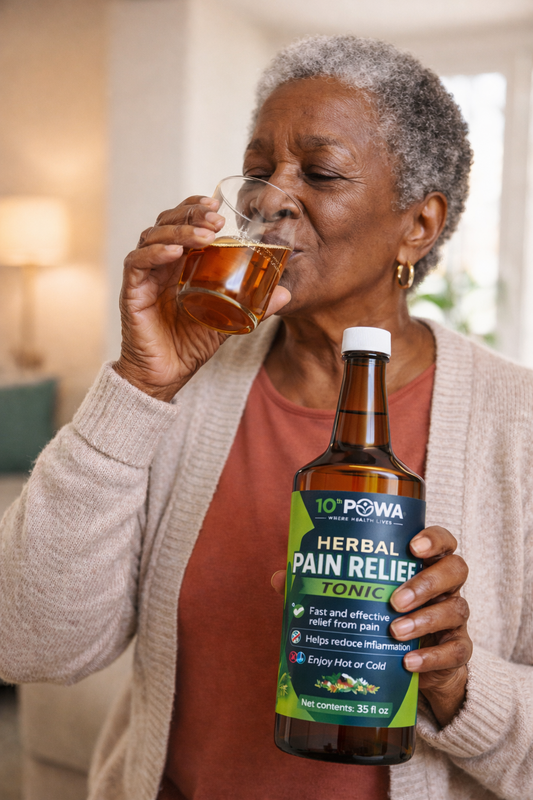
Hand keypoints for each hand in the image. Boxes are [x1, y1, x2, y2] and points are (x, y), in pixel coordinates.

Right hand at [114, 196, 290, 400]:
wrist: (167, 375)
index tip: (217, 204)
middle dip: (190, 213)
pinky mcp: (131, 292)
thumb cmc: (190, 345)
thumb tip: (286, 293)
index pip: (182, 223)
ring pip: (152, 237)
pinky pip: (136, 263)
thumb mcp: (228, 320)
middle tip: (216, 216)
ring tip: (205, 235)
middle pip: (166, 222)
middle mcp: (159, 264)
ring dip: (179, 231)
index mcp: (179, 263)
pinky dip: (154, 253)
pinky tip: (174, 252)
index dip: (195, 208)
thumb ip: (254, 306)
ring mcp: (144, 277)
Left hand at [270, 525, 471, 727]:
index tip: (411, 545)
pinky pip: (456, 651)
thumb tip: (280, 578)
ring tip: (393, 631)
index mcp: (423, 564)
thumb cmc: (381, 617)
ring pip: (456, 609)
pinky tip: (408, 662)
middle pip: (455, 570)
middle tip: (395, 599)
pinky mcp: (458, 651)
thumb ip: (322, 586)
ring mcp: (454, 618)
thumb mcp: (358, 599)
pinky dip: (432, 657)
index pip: (442, 540)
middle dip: (426, 582)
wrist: (413, 665)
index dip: (433, 539)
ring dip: (425, 620)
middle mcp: (445, 586)